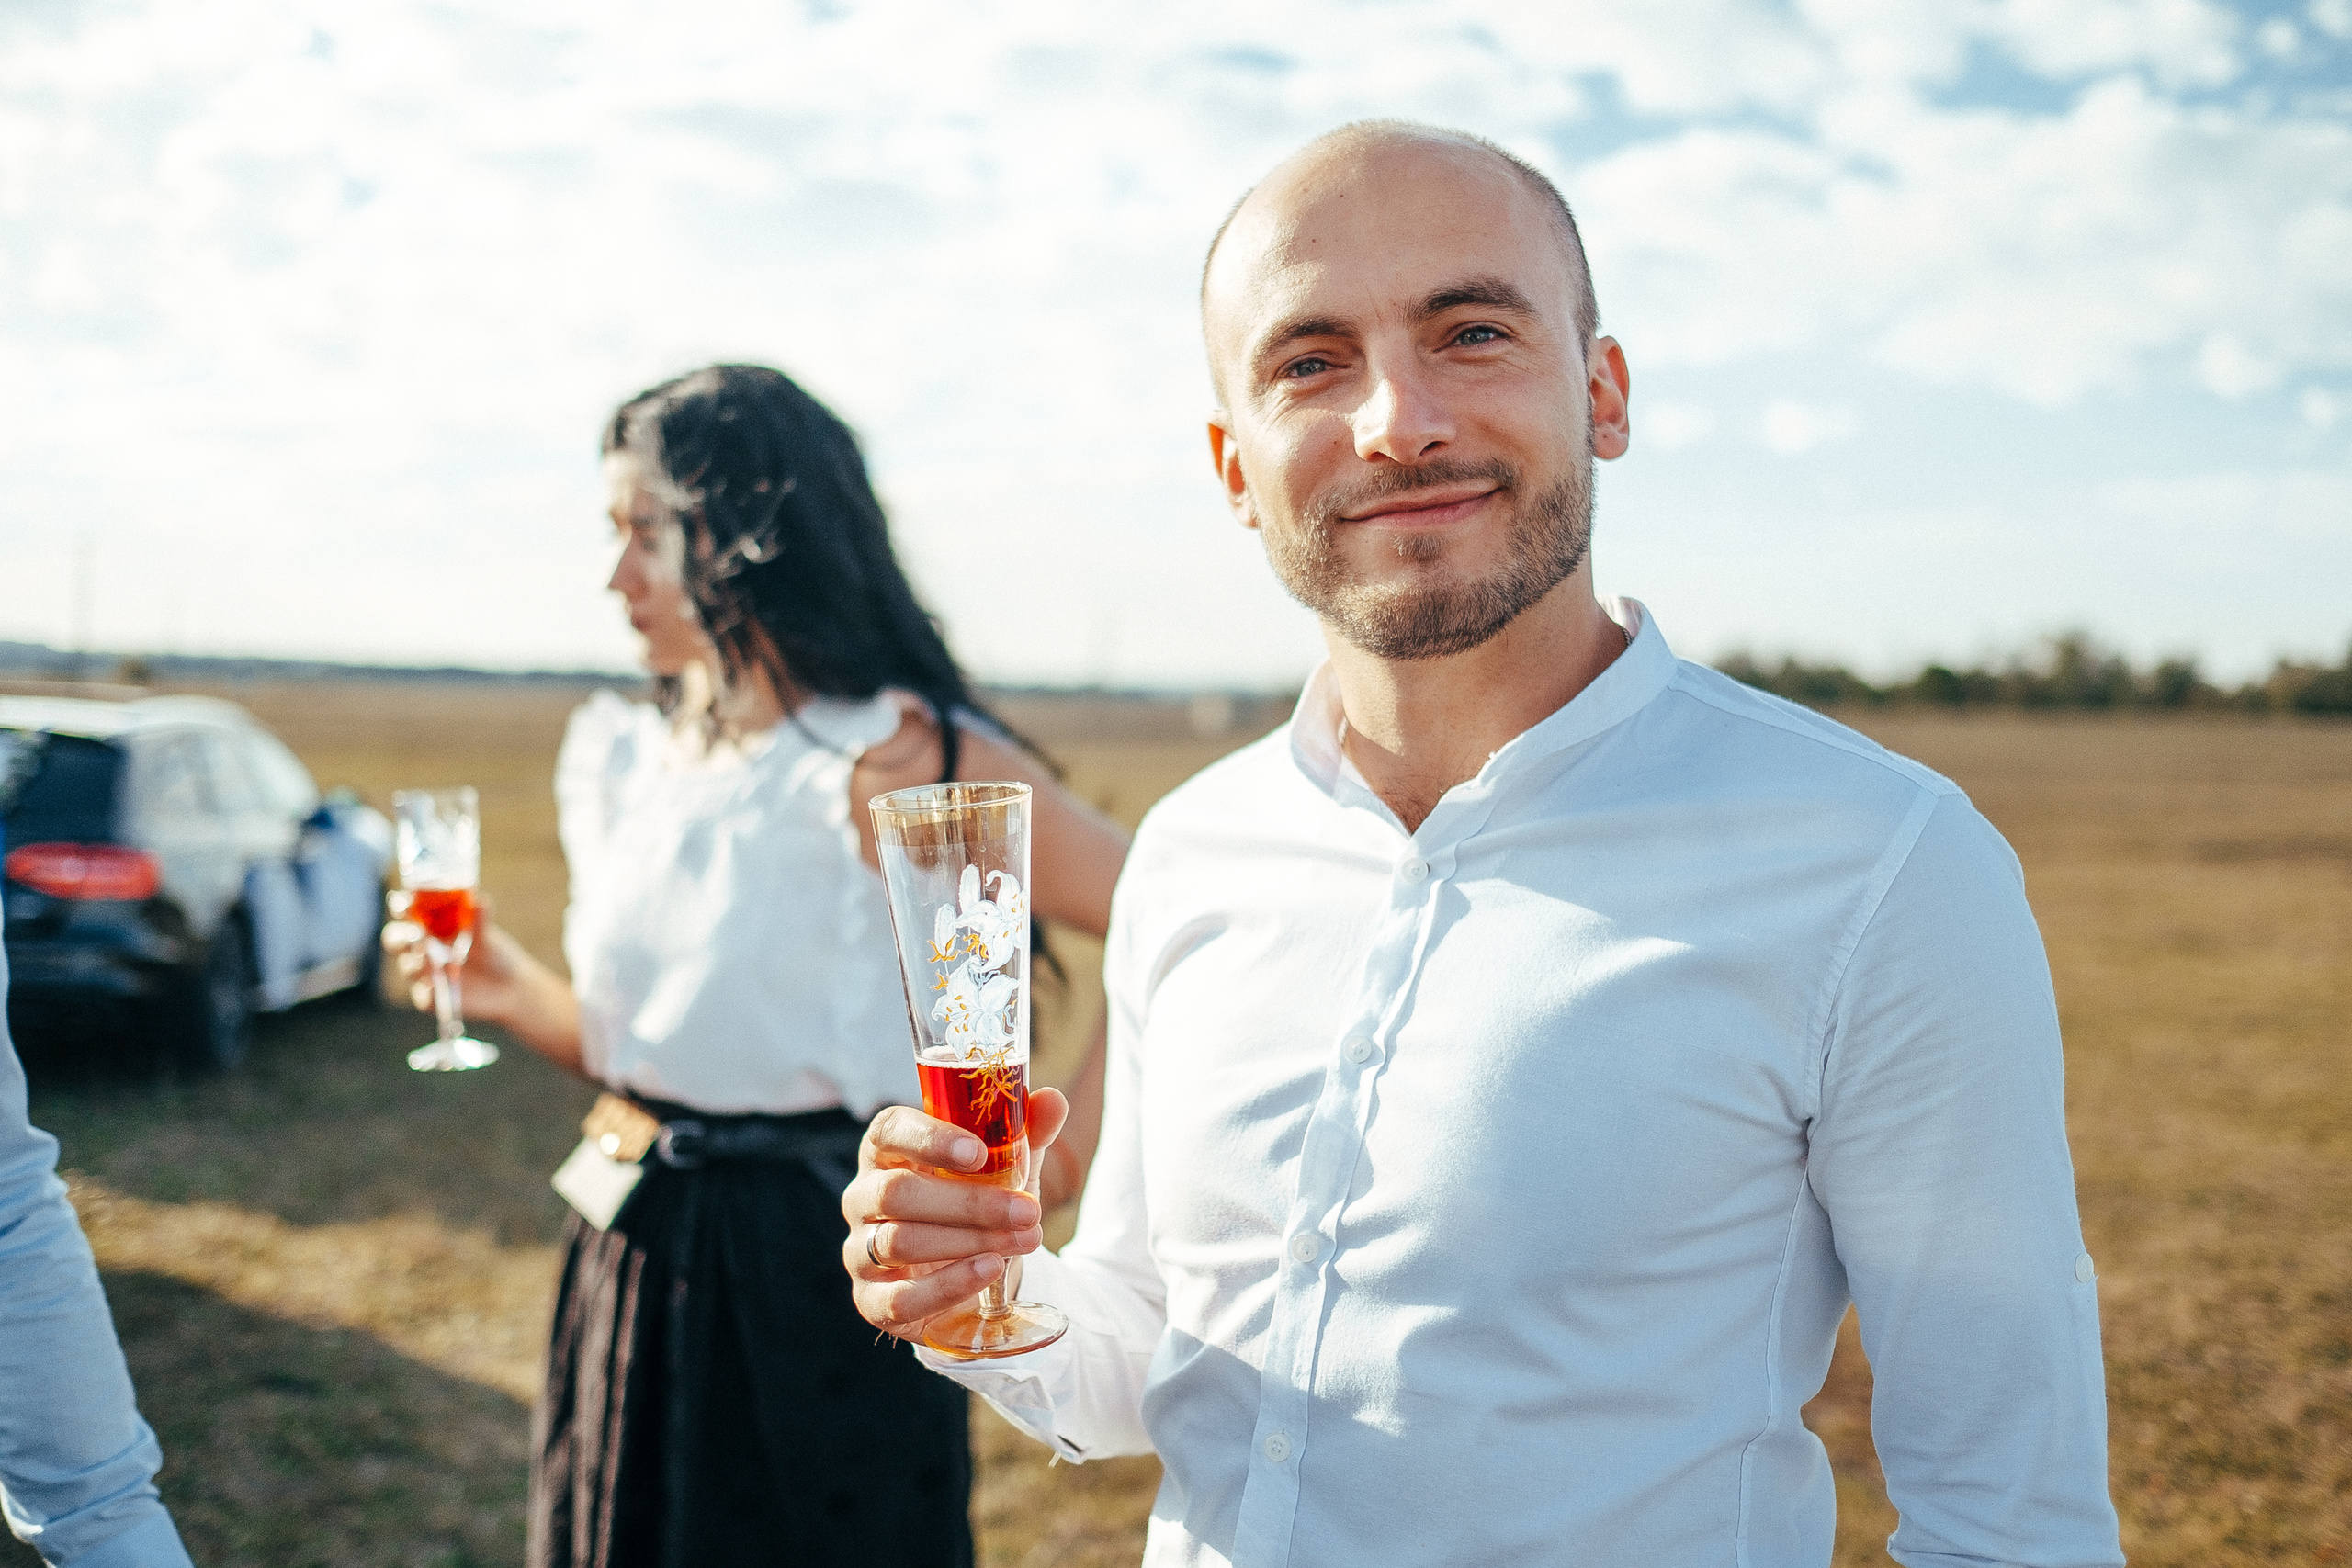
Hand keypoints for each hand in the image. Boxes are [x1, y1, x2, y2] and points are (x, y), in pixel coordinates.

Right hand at [381, 893, 527, 1027]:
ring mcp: (423, 974)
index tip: (406, 903)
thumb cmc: (493, 954)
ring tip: (433, 958)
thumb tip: (478, 900)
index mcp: (429, 927)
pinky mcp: (430, 998)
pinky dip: (428, 988)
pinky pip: (423, 993)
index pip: (404, 914)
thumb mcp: (488, 936)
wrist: (509, 987)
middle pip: (394, 940)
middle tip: (417, 935)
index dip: (400, 907)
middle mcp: (420, 949)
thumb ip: (480, 918)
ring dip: (418, 961)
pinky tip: (437, 984)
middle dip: (400, 937)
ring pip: (408, 966)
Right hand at [844, 1087, 1068, 1342]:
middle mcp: (864, 1196)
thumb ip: (1023, 1134)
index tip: (979, 1152)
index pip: (890, 1130)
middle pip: (897, 1192)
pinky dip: (949, 1284)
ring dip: (969, 1241)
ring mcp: (860, 1251)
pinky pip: (900, 1296)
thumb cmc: (978, 1206)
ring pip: (899, 1242)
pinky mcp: (871, 1300)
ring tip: (1023, 1240)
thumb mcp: (1005, 1169)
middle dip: (968, 1202)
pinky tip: (990, 1269)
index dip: (930, 1139)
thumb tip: (1052, 1100)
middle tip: (1027, 1210)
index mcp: (887, 1151)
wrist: (972, 1275)